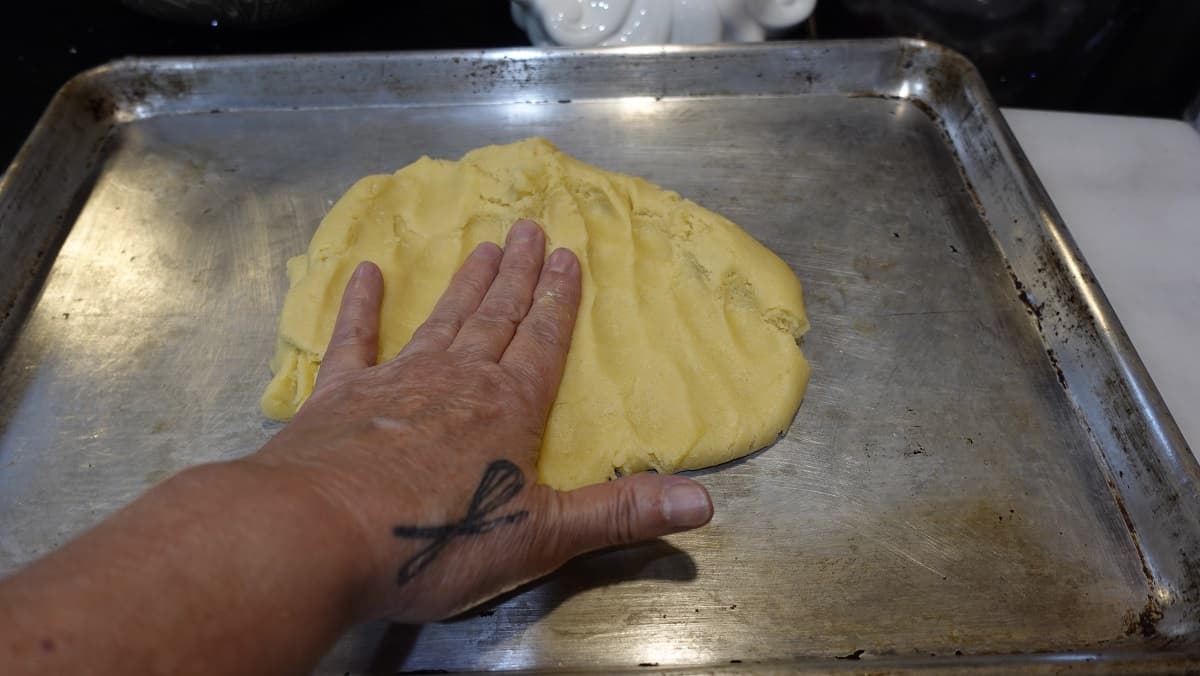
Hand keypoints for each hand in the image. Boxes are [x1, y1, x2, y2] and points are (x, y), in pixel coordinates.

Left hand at [249, 220, 713, 622]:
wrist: (319, 535)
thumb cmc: (438, 537)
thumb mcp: (543, 534)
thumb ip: (620, 513)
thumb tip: (707, 505)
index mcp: (508, 408)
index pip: (543, 342)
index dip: (559, 301)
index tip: (568, 256)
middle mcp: (456, 380)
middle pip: (497, 318)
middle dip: (519, 277)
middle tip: (530, 228)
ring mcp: (394, 383)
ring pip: (441, 321)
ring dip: (465, 285)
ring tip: (483, 246)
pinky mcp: (338, 399)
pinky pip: (353, 341)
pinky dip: (360, 307)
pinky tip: (366, 274)